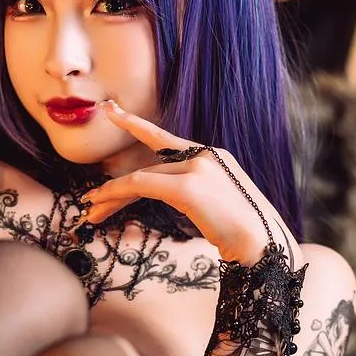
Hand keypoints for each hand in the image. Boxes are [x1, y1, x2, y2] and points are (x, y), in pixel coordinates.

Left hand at [77, 100, 296, 265]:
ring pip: (140, 177)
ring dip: (111, 196)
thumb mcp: (221, 207)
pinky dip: (117, 193)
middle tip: (90, 198)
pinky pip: (141, 185)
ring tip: (90, 212)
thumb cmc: (248, 236)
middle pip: (148, 167)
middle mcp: (205, 154)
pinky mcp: (188, 186)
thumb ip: (200, 195)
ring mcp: (197, 167)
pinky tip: (100, 204)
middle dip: (116, 187)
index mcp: (213, 156)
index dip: (135, 125)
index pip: (165, 141)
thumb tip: (182, 200)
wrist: (265, 245)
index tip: (111, 110)